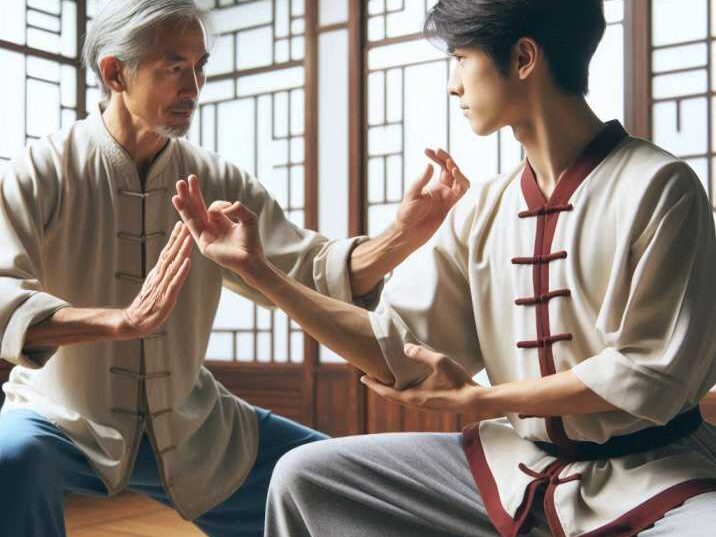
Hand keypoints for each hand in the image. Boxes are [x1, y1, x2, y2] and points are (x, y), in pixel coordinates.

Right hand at [120, 222, 192, 338]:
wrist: (134, 321)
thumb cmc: (147, 304)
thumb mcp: (155, 285)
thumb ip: (163, 274)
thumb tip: (171, 263)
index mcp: (158, 272)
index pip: (167, 251)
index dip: (174, 238)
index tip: (180, 223)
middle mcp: (160, 276)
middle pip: (171, 254)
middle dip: (179, 238)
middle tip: (186, 222)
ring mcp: (162, 286)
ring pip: (174, 265)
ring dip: (181, 250)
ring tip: (189, 237)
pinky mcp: (166, 297)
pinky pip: (175, 282)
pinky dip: (181, 271)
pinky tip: (188, 262)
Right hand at [172, 175, 263, 277]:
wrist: (252, 259)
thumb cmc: (252, 241)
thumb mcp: (249, 217)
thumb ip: (238, 208)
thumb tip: (226, 206)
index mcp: (221, 222)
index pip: (211, 207)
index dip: (218, 203)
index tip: (229, 206)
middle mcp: (211, 228)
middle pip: (197, 209)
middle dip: (190, 195)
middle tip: (182, 181)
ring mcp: (205, 236)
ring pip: (191, 216)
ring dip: (184, 203)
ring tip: (176, 190)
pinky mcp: (203, 244)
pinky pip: (194, 227)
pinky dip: (186, 214)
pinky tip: (179, 204)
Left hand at [361, 343, 494, 416]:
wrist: (474, 400)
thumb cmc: (458, 381)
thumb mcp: (439, 362)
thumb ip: (421, 354)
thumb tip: (405, 347)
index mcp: (414, 396)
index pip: (386, 392)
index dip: (373, 385)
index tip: (362, 378)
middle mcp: (416, 404)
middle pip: (391, 397)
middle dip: (379, 387)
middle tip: (369, 378)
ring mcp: (424, 406)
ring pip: (401, 399)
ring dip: (391, 391)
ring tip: (385, 381)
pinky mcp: (432, 405)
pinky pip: (411, 399)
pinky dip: (402, 392)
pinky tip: (407, 385)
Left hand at [394, 149, 469, 242]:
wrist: (408, 233)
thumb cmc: (406, 214)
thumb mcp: (412, 194)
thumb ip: (421, 180)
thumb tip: (430, 165)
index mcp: (432, 186)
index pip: (440, 167)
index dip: (437, 157)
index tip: (429, 150)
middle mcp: (442, 190)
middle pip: (451, 169)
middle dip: (447, 159)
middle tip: (438, 152)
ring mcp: (447, 197)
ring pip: (459, 179)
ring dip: (457, 169)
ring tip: (450, 165)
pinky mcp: (450, 205)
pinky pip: (461, 191)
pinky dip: (462, 181)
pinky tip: (455, 174)